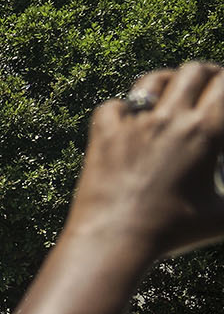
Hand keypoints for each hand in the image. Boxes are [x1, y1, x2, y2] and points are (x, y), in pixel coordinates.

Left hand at [65, 62, 223, 257]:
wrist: (113, 242)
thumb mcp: (223, 217)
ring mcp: (133, 125)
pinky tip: (126, 121)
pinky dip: (120, 109)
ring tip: (169, 94)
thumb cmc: (171, 232)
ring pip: (153, 80)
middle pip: (194, 71)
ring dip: (166, 82)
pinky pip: (111, 106)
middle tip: (207, 85)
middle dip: (206, 73)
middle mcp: (170, 120)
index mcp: (205, 132)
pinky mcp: (102, 136)